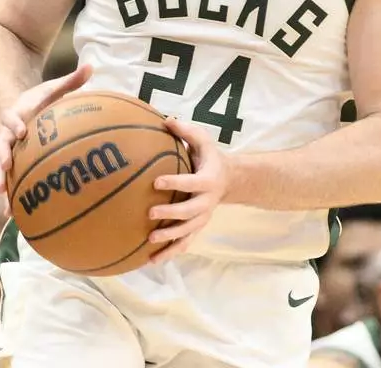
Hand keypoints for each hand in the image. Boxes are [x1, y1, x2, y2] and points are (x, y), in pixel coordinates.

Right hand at [0, 64, 92, 213]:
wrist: (13, 108)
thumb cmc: (38, 100)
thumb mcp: (51, 88)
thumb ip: (71, 80)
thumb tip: (91, 66)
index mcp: (16, 115)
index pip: (11, 118)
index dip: (15, 124)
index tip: (21, 131)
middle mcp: (6, 134)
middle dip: (1, 157)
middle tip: (6, 167)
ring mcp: (5, 151)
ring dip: (1, 183)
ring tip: (3, 199)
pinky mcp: (9, 164)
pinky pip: (8, 182)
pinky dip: (9, 198)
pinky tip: (12, 218)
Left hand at [146, 117, 229, 262]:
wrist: (231, 180)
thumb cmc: (210, 157)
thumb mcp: (203, 140)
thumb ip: (185, 131)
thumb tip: (164, 119)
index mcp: (207, 180)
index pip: (191, 182)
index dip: (175, 183)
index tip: (156, 182)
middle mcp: (207, 202)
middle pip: (190, 212)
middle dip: (171, 214)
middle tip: (151, 213)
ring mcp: (203, 218)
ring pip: (187, 232)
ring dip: (170, 238)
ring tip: (150, 241)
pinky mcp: (197, 228)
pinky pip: (184, 244)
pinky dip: (170, 253)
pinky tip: (151, 261)